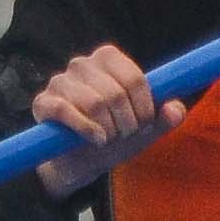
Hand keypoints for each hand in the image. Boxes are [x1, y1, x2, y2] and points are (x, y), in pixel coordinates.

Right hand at [31, 45, 183, 195]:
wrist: (81, 161)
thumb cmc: (115, 136)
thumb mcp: (146, 129)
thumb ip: (166, 118)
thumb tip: (176, 109)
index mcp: (109, 59)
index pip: (135, 79)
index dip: (144, 108)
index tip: (145, 124)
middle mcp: (82, 64)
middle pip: (116, 93)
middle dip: (127, 123)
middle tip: (125, 135)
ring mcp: (60, 81)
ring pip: (94, 103)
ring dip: (108, 129)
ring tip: (109, 139)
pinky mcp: (43, 102)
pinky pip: (65, 111)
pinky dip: (86, 129)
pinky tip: (96, 140)